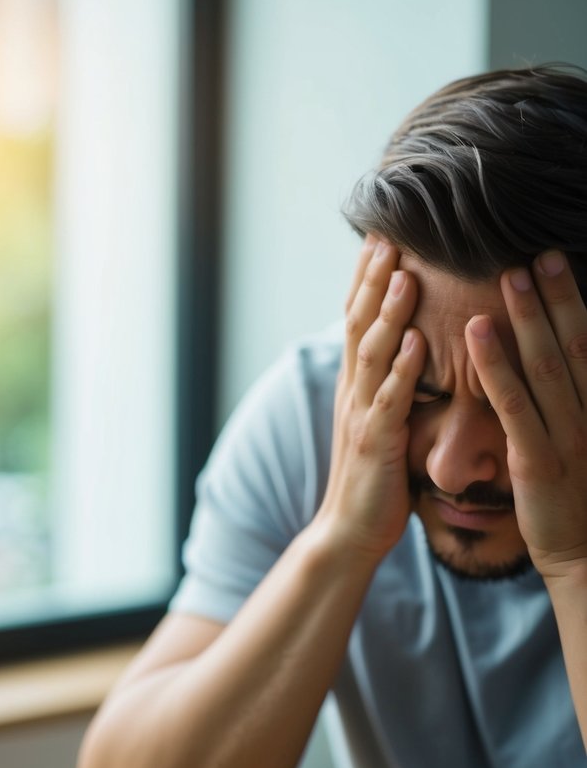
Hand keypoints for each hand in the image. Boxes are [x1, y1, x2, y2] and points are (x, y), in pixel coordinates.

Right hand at [314, 236, 425, 562]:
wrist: (348, 532)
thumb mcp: (378, 424)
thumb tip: (407, 352)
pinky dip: (403, 370)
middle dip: (372, 280)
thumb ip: (387, 387)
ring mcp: (361, 416)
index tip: (380, 239)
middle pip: (358, 324)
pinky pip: (390, 401)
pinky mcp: (376, 443)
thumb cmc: (373, 480)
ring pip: (372, 354)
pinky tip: (419, 343)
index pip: (356, 321)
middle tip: (386, 236)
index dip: (365, 280)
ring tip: (404, 275)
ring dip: (388, 313)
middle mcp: (352, 393)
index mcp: (354, 386)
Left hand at [465, 250, 586, 580]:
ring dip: (528, 318)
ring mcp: (568, 437)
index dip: (572, 300)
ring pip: (547, 367)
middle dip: (556, 295)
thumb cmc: (580, 496)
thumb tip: (566, 357)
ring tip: (508, 276)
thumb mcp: (584, 439)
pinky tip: (477, 334)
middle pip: (573, 344)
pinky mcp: (539, 462)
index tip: (554, 259)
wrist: (585, 556)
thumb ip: (575, 399)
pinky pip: (515, 406)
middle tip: (537, 250)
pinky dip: (497, 367)